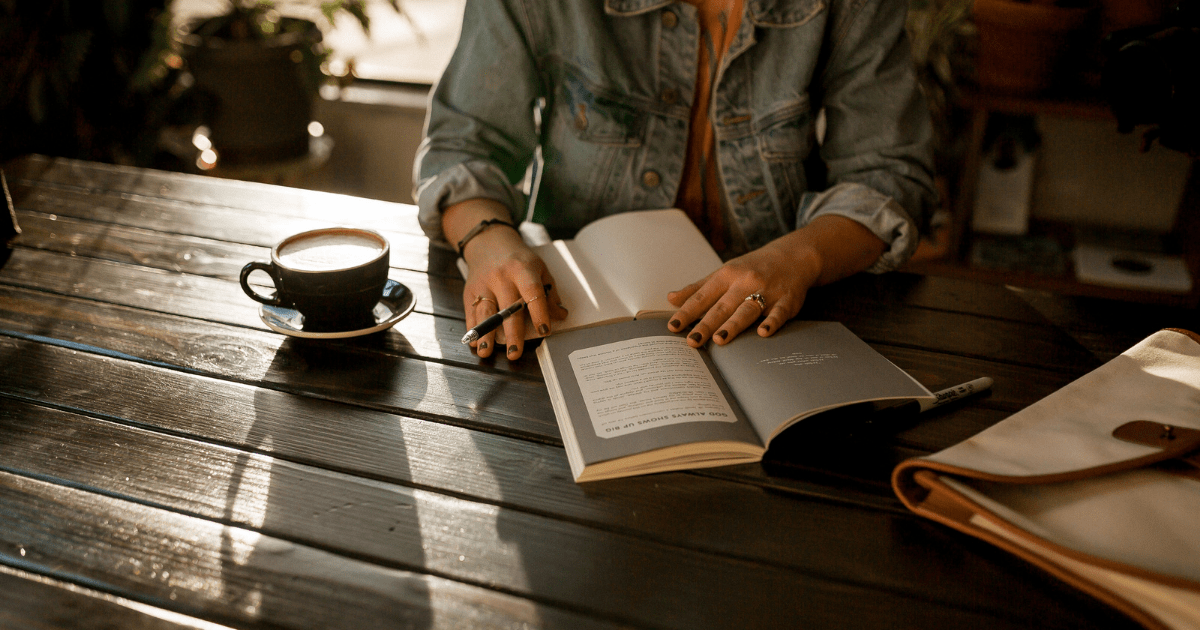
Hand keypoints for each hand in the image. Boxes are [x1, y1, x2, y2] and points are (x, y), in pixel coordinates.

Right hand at [461, 227, 566, 358]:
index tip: (545, 331)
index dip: (540, 313)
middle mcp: (502, 277)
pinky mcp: (470, 291)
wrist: (489, 243)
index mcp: (523, 270)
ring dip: (486, 334)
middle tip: (515, 353)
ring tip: (487, 352)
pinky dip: (472, 329)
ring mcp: (484, 284)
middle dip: (512, 333)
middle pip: (508, 308)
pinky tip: (475, 343)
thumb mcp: (539, 269)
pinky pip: (471, 313)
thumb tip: (559, 316)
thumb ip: (549, 293)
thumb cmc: (519, 260)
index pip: (532, 293)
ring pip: (485, 312)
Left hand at [666, 215, 885, 347]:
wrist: (793, 257)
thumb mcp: (724, 272)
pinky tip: (763, 333)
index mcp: (726, 276)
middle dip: (706, 324)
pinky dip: (772, 322)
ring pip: (747, 309)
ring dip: (733, 325)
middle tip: (692, 341)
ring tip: (719, 340)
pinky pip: (779, 313)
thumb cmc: (752, 268)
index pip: (702, 296)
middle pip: (722, 306)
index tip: (672, 327)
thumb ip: (698, 288)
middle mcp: (745, 282)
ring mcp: (767, 291)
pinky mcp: (786, 301)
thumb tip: (671, 298)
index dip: (687, 312)